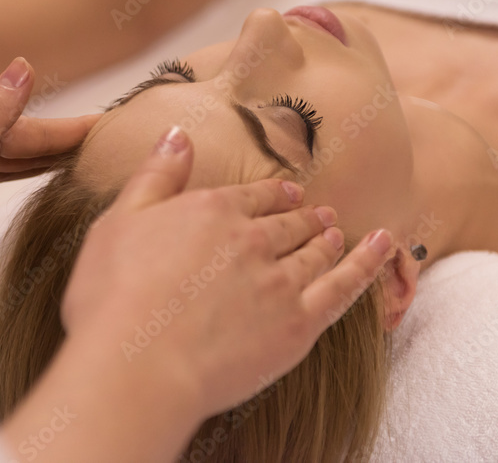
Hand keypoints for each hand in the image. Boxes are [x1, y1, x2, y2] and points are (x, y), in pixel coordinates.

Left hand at [0, 58, 99, 239]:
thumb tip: (25, 64)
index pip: (31, 127)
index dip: (71, 129)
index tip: (110, 124)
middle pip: (21, 137)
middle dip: (62, 138)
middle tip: (106, 138)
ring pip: (5, 153)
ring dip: (40, 153)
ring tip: (75, 154)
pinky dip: (10, 168)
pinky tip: (14, 169)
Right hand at [62, 127, 394, 416]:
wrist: (137, 363)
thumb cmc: (113, 297)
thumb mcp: (120, 220)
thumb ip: (156, 174)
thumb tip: (178, 133)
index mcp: (211, 211)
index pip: (251, 196)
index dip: (270, 194)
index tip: (285, 192)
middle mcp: (252, 239)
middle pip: (287, 223)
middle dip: (304, 215)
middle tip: (319, 212)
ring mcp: (279, 281)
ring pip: (316, 252)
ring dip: (330, 238)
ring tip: (340, 232)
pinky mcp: (298, 324)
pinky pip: (345, 288)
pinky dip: (368, 264)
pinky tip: (384, 246)